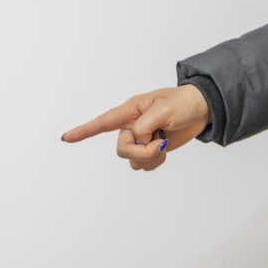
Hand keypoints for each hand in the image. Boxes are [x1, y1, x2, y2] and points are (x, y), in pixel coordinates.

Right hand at [62, 85, 209, 170]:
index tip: (67, 138)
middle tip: (161, 141)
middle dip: (142, 151)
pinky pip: (144, 165)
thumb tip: (137, 138)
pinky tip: (165, 149)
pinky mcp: (149, 150)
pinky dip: (156, 162)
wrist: (201, 110)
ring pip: (132, 160)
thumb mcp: (165, 108)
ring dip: (151, 156)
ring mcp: (140, 139)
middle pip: (122, 149)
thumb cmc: (183, 102)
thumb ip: (146, 123)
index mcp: (130, 111)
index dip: (84, 131)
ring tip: (165, 140)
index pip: (103, 122)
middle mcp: (131, 126)